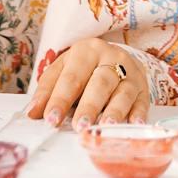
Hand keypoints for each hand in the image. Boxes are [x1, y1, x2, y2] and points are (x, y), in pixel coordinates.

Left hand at [25, 39, 149, 125]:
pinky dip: (138, 114)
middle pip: (99, 83)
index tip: (50, 119)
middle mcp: (111, 58)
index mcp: (86, 50)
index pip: (71, 77)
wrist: (116, 57)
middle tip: (78, 126)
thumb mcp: (63, 69)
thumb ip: (47, 90)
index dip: (60, 99)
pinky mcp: (144, 88)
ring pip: (122, 93)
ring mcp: (130, 73)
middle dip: (88, 106)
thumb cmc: (84, 68)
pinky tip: (133, 123)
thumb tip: (33, 113)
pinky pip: (143, 102)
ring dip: (114, 111)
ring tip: (104, 127)